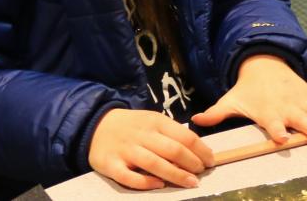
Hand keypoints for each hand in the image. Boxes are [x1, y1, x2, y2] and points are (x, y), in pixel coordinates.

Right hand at [88, 108, 213, 189]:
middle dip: (192, 163)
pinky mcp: (110, 164)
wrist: (95, 124)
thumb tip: (199, 151)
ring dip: (175, 174)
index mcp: (156, 122)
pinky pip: (128, 176)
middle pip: (173, 150)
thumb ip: (173, 134)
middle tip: (201, 173)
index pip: (185, 136)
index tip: (210, 161)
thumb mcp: (154, 121)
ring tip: (190, 182)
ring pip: (154, 163)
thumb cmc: (133, 126)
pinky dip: (145, 182)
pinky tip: (159, 185)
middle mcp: (142, 135)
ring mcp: (125, 150)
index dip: (201, 150)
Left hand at [190, 54, 306, 142]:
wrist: (264, 65)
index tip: (281, 138)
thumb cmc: (248, 90)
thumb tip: (194, 120)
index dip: (277, 130)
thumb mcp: (231, 100)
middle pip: (304, 120)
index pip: (273, 124)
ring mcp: (305, 101)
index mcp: (270, 112)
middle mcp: (290, 108)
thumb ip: (216, 112)